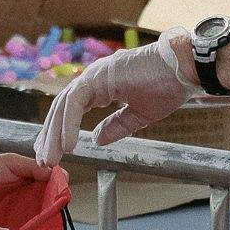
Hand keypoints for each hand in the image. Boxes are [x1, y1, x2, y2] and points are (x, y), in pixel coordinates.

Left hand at [34, 27, 199, 164]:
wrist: (184, 70)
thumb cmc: (168, 87)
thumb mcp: (139, 116)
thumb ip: (116, 126)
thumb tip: (96, 140)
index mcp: (100, 86)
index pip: (70, 110)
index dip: (60, 132)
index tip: (55, 154)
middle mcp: (92, 78)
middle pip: (61, 109)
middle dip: (51, 136)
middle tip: (44, 160)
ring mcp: (94, 74)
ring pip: (64, 106)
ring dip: (55, 133)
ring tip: (51, 157)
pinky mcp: (98, 76)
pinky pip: (75, 103)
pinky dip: (68, 124)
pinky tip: (68, 145)